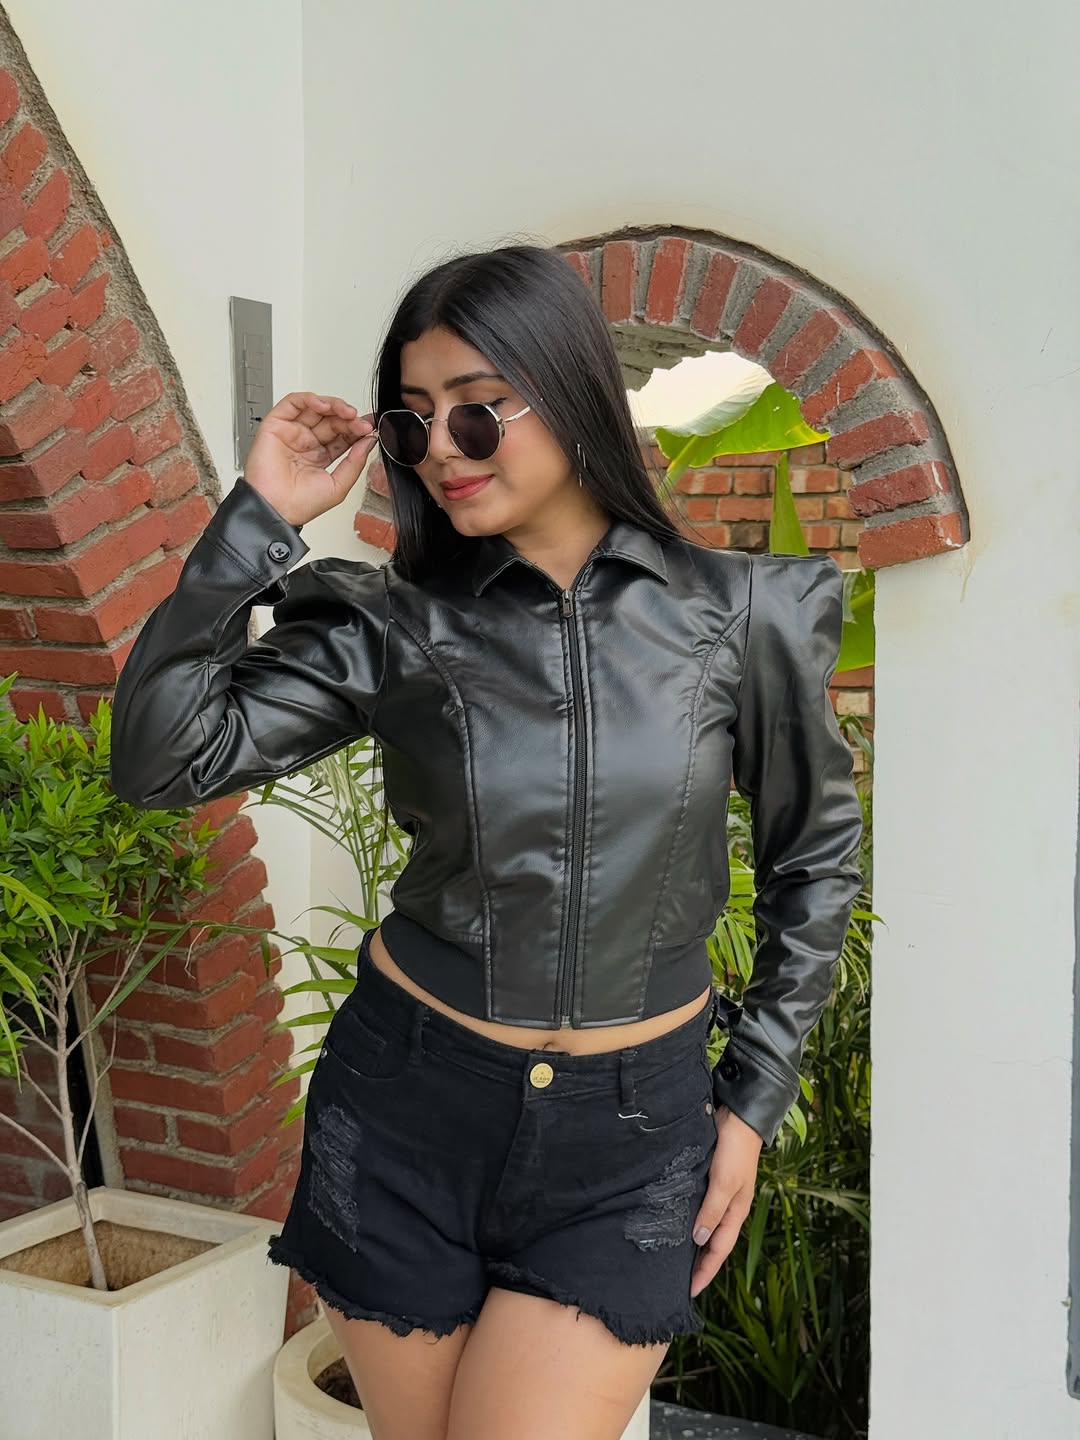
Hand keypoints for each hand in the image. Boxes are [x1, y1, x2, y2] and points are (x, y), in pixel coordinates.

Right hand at [244, 391, 379, 527]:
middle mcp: (305, 443)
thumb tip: (369, 441)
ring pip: (315, 408)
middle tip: (361, 424)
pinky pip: (293, 403)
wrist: (275, 509)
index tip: (370, 428)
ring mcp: (291, 432)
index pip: (341, 435)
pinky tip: (324, 406)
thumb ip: (355, 462)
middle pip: (331, 420)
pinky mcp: (276, 425)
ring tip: (348, 413)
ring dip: (334, 405)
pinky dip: (310, 399)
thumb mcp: (338, 485)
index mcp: (320, 457)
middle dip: (349, 419)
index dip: (356, 429)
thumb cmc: (299, 505)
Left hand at [689, 1105, 762, 1298]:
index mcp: (736, 1211)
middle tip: (676, 1281)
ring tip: (672, 1258)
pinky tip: (674, 1222)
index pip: (719, 1251)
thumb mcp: (724, 1182)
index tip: (689, 1292)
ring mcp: (719, 1193)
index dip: (705, 1272)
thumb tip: (700, 1241)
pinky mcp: (710, 1179)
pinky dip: (688, 1219)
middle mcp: (728, 1206)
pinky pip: (698, 1207)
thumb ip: (712, 1210)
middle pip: (712, 1243)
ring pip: (705, 1226)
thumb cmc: (734, 1149)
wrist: (739, 1115)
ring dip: (692, 1243)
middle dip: (698, 1263)